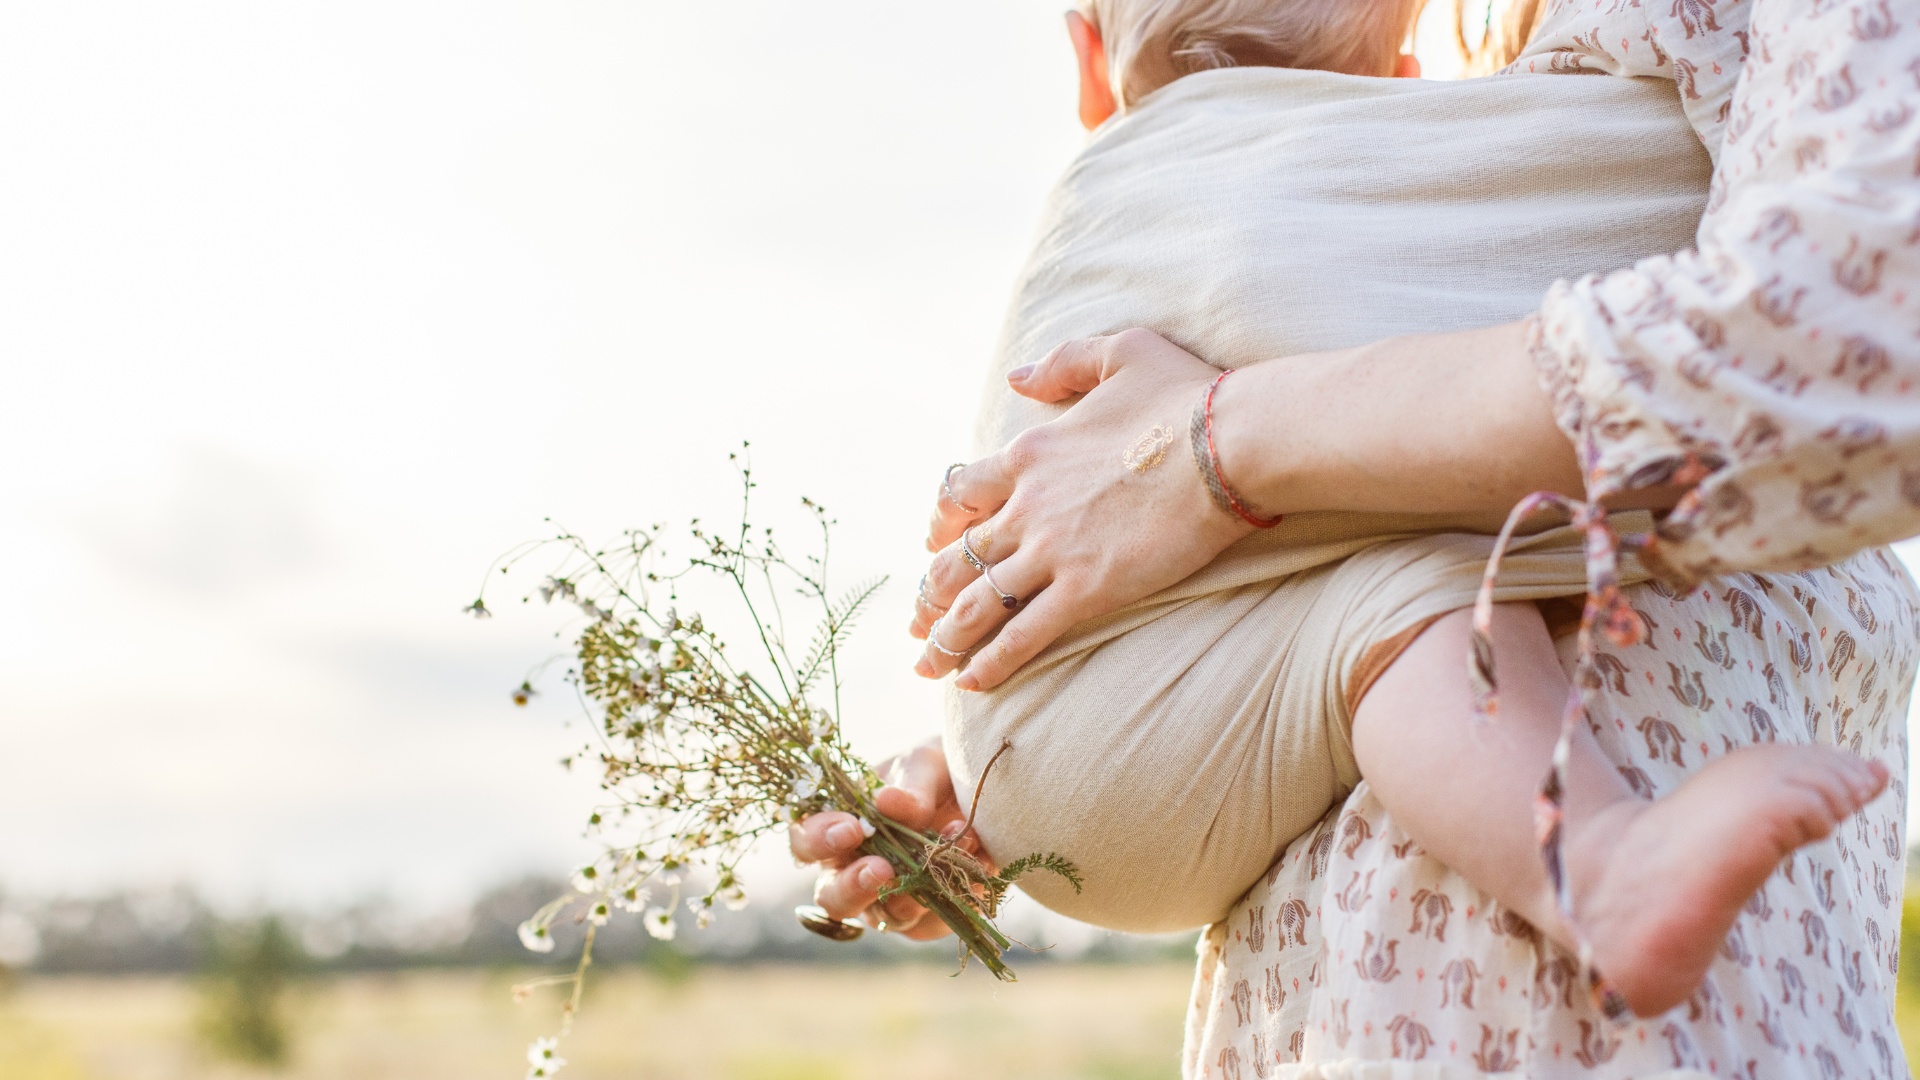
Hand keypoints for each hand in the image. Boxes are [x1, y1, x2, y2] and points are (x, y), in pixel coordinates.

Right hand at [787, 739, 988, 939]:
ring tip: (945, 855)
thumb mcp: (925, 767)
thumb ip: (910, 787)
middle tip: (881, 869)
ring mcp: (889, 901)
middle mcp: (854, 872)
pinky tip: (974, 859)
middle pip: (833, 899)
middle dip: (853, 887)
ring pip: (885, 918)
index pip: (806, 843)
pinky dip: (953, 892)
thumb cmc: (934, 775)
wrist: (983, 795)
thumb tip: (888, 802)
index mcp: (837, 829)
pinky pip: (934, 920)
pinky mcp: (929, 920)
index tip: (850, 829)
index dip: (818, 841)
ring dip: (914, 892)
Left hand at [910, 329, 1253, 690]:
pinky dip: (990, 662)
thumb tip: (1016, 375)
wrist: (1229, 443)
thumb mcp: (1121, 352)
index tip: (933, 543)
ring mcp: (1052, 550)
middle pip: (957, 555)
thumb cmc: (1186, 396)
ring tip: (927, 662)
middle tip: (916, 620)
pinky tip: (969, 684)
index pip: (961, 494)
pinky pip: (1023, 634)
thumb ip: (1062, 363)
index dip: (942, 523)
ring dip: (945, 636)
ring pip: (978, 601)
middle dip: (930, 593)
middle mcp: (1027, 505)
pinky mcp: (1086, 589)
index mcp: (1030, 453)